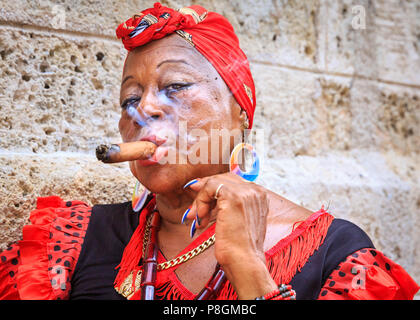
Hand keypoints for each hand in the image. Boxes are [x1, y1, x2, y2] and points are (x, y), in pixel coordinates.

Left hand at [184, 172, 276, 298]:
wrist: (244, 263)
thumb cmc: (239, 248)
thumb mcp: (236, 221)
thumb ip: (226, 206)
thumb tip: (204, 190)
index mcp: (259, 196)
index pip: (232, 182)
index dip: (212, 189)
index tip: (200, 201)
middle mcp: (256, 191)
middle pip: (223, 179)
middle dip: (205, 193)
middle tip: (193, 211)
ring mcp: (246, 192)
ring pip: (214, 182)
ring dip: (201, 200)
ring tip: (196, 218)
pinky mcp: (233, 196)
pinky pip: (209, 187)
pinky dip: (201, 201)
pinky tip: (200, 218)